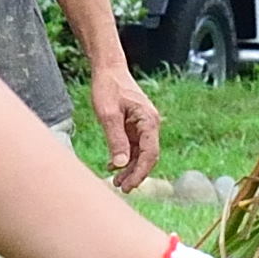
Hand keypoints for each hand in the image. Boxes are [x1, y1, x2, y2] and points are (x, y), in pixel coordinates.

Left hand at [84, 55, 160, 187]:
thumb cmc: (108, 87)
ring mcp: (143, 125)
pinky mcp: (134, 125)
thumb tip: (122, 164)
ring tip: (116, 182)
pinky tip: (113, 167)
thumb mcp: (108, 114)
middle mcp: (150, 124)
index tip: (128, 186)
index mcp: (149, 121)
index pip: (150, 153)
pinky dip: (125, 157)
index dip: (140, 172)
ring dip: (130, 168)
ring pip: (141, 153)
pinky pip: (133, 146)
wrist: (108, 69)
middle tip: (121, 188)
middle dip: (136, 174)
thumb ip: (116, 139)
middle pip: (148, 156)